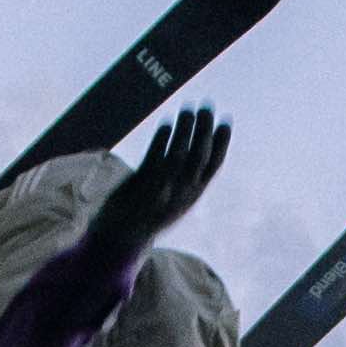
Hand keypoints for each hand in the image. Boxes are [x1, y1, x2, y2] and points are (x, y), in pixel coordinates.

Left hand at [97, 105, 227, 252]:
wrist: (120, 239)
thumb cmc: (149, 213)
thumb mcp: (175, 199)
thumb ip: (187, 178)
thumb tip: (199, 150)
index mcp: (191, 196)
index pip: (212, 167)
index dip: (221, 144)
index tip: (225, 121)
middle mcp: (180, 195)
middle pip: (197, 159)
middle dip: (204, 132)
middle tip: (206, 107)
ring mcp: (160, 193)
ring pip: (177, 159)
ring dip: (184, 133)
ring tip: (187, 110)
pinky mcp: (138, 190)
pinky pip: (152, 164)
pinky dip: (161, 144)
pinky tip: (165, 124)